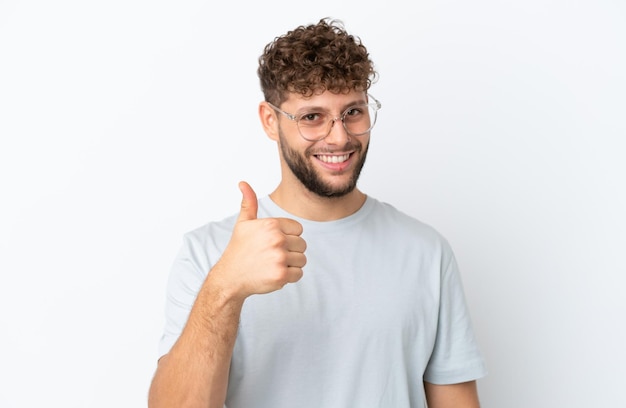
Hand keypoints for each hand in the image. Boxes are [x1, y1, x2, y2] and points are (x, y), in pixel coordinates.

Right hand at [212, 181, 306, 298]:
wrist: (230, 277)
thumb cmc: (239, 250)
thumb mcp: (243, 224)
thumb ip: (249, 203)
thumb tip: (243, 183)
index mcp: (271, 224)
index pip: (298, 229)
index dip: (288, 237)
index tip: (273, 243)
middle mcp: (277, 239)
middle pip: (302, 245)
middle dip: (290, 252)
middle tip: (271, 256)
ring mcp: (279, 258)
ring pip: (302, 260)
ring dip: (290, 265)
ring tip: (272, 265)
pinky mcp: (281, 275)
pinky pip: (299, 274)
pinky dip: (289, 277)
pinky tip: (273, 274)